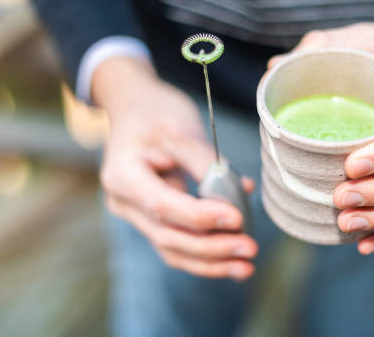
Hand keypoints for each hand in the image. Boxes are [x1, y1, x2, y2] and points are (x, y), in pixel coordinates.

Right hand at [92, 57, 257, 279]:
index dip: (201, 217)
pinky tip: (234, 261)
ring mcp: (135, 215)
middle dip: (212, 248)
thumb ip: (206, 162)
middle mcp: (123, 202)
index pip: (163, 206)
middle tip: (251, 249)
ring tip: (247, 266)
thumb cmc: (156, 113)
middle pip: (168, 236)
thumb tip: (239, 194)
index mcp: (122, 176)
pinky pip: (178, 244)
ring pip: (173, 250)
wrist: (134, 108)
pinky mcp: (153, 219)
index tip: (237, 218)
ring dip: (211, 262)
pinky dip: (206, 255)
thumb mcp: (181, 128)